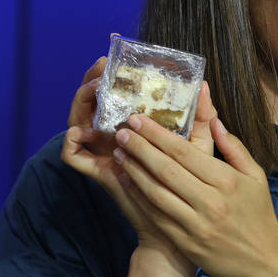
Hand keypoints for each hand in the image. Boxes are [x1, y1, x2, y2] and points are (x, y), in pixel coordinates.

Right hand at [60, 56, 214, 254]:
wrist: (182, 224)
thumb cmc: (193, 184)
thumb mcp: (198, 146)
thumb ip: (201, 118)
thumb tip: (205, 85)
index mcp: (139, 129)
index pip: (118, 93)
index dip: (113, 72)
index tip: (112, 52)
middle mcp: (117, 138)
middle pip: (95, 103)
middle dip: (93, 81)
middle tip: (100, 66)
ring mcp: (105, 154)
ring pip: (79, 123)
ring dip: (81, 104)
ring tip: (91, 89)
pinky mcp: (100, 174)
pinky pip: (73, 157)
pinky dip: (71, 143)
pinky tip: (80, 131)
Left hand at [111, 113, 277, 276]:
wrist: (263, 260)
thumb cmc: (260, 214)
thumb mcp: (256, 176)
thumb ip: (234, 148)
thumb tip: (214, 121)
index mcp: (227, 181)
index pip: (185, 152)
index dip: (158, 135)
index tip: (139, 120)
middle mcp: (210, 201)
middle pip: (166, 169)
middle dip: (140, 148)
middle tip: (122, 131)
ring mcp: (196, 224)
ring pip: (156, 193)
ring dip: (134, 171)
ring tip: (120, 154)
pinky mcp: (185, 242)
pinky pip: (157, 216)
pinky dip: (139, 198)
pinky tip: (128, 183)